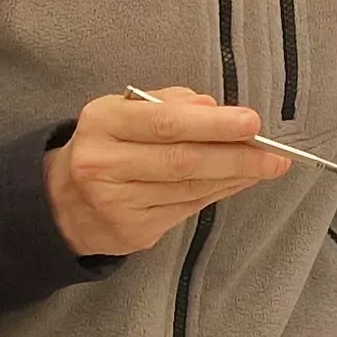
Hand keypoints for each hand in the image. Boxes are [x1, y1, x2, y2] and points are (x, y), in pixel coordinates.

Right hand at [43, 89, 288, 257]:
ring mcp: (116, 203)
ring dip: (235, 177)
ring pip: (188, 189)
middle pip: (181, 161)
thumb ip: (168, 103)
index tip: (251, 122)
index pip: (164, 123)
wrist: (62, 202)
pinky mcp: (132, 232)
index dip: (211, 125)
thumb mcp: (123, 111)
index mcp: (102, 123)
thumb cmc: (105, 145)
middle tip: (274, 155)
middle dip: (235, 157)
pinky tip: (239, 182)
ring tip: (266, 166)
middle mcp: (104, 163)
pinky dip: (218, 193)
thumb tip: (213, 107)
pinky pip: (187, 209)